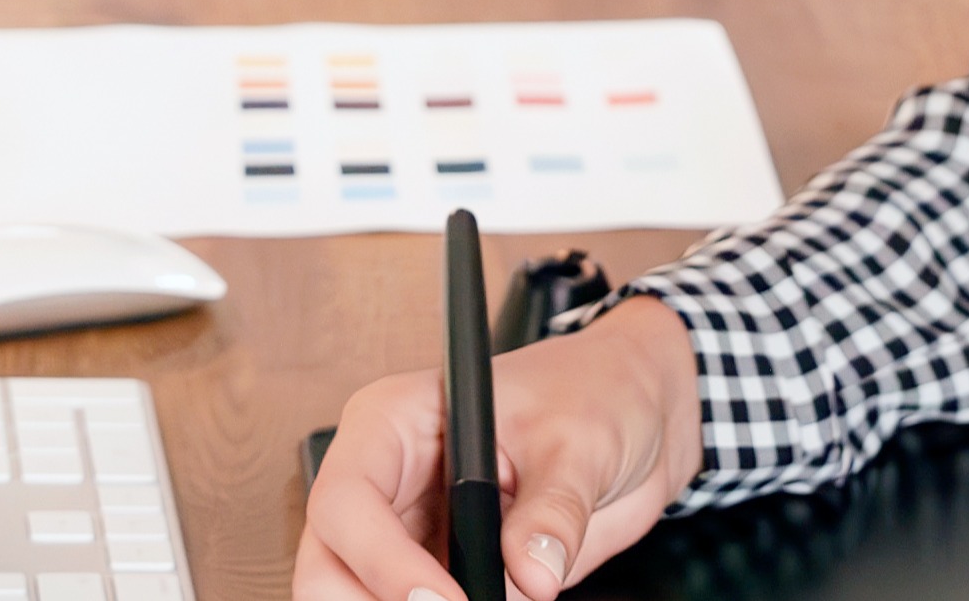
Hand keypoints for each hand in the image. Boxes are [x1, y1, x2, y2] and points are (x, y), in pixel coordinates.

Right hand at [297, 293, 703, 600]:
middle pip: (329, 564)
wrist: (639, 411)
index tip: (441, 599)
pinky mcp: (444, 573)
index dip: (380, 559)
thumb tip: (532, 570)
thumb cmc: (594, 390)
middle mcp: (390, 483)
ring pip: (358, 597)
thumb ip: (553, 508)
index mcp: (395, 423)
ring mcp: (412, 535)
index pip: (349, 499)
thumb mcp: (580, 439)